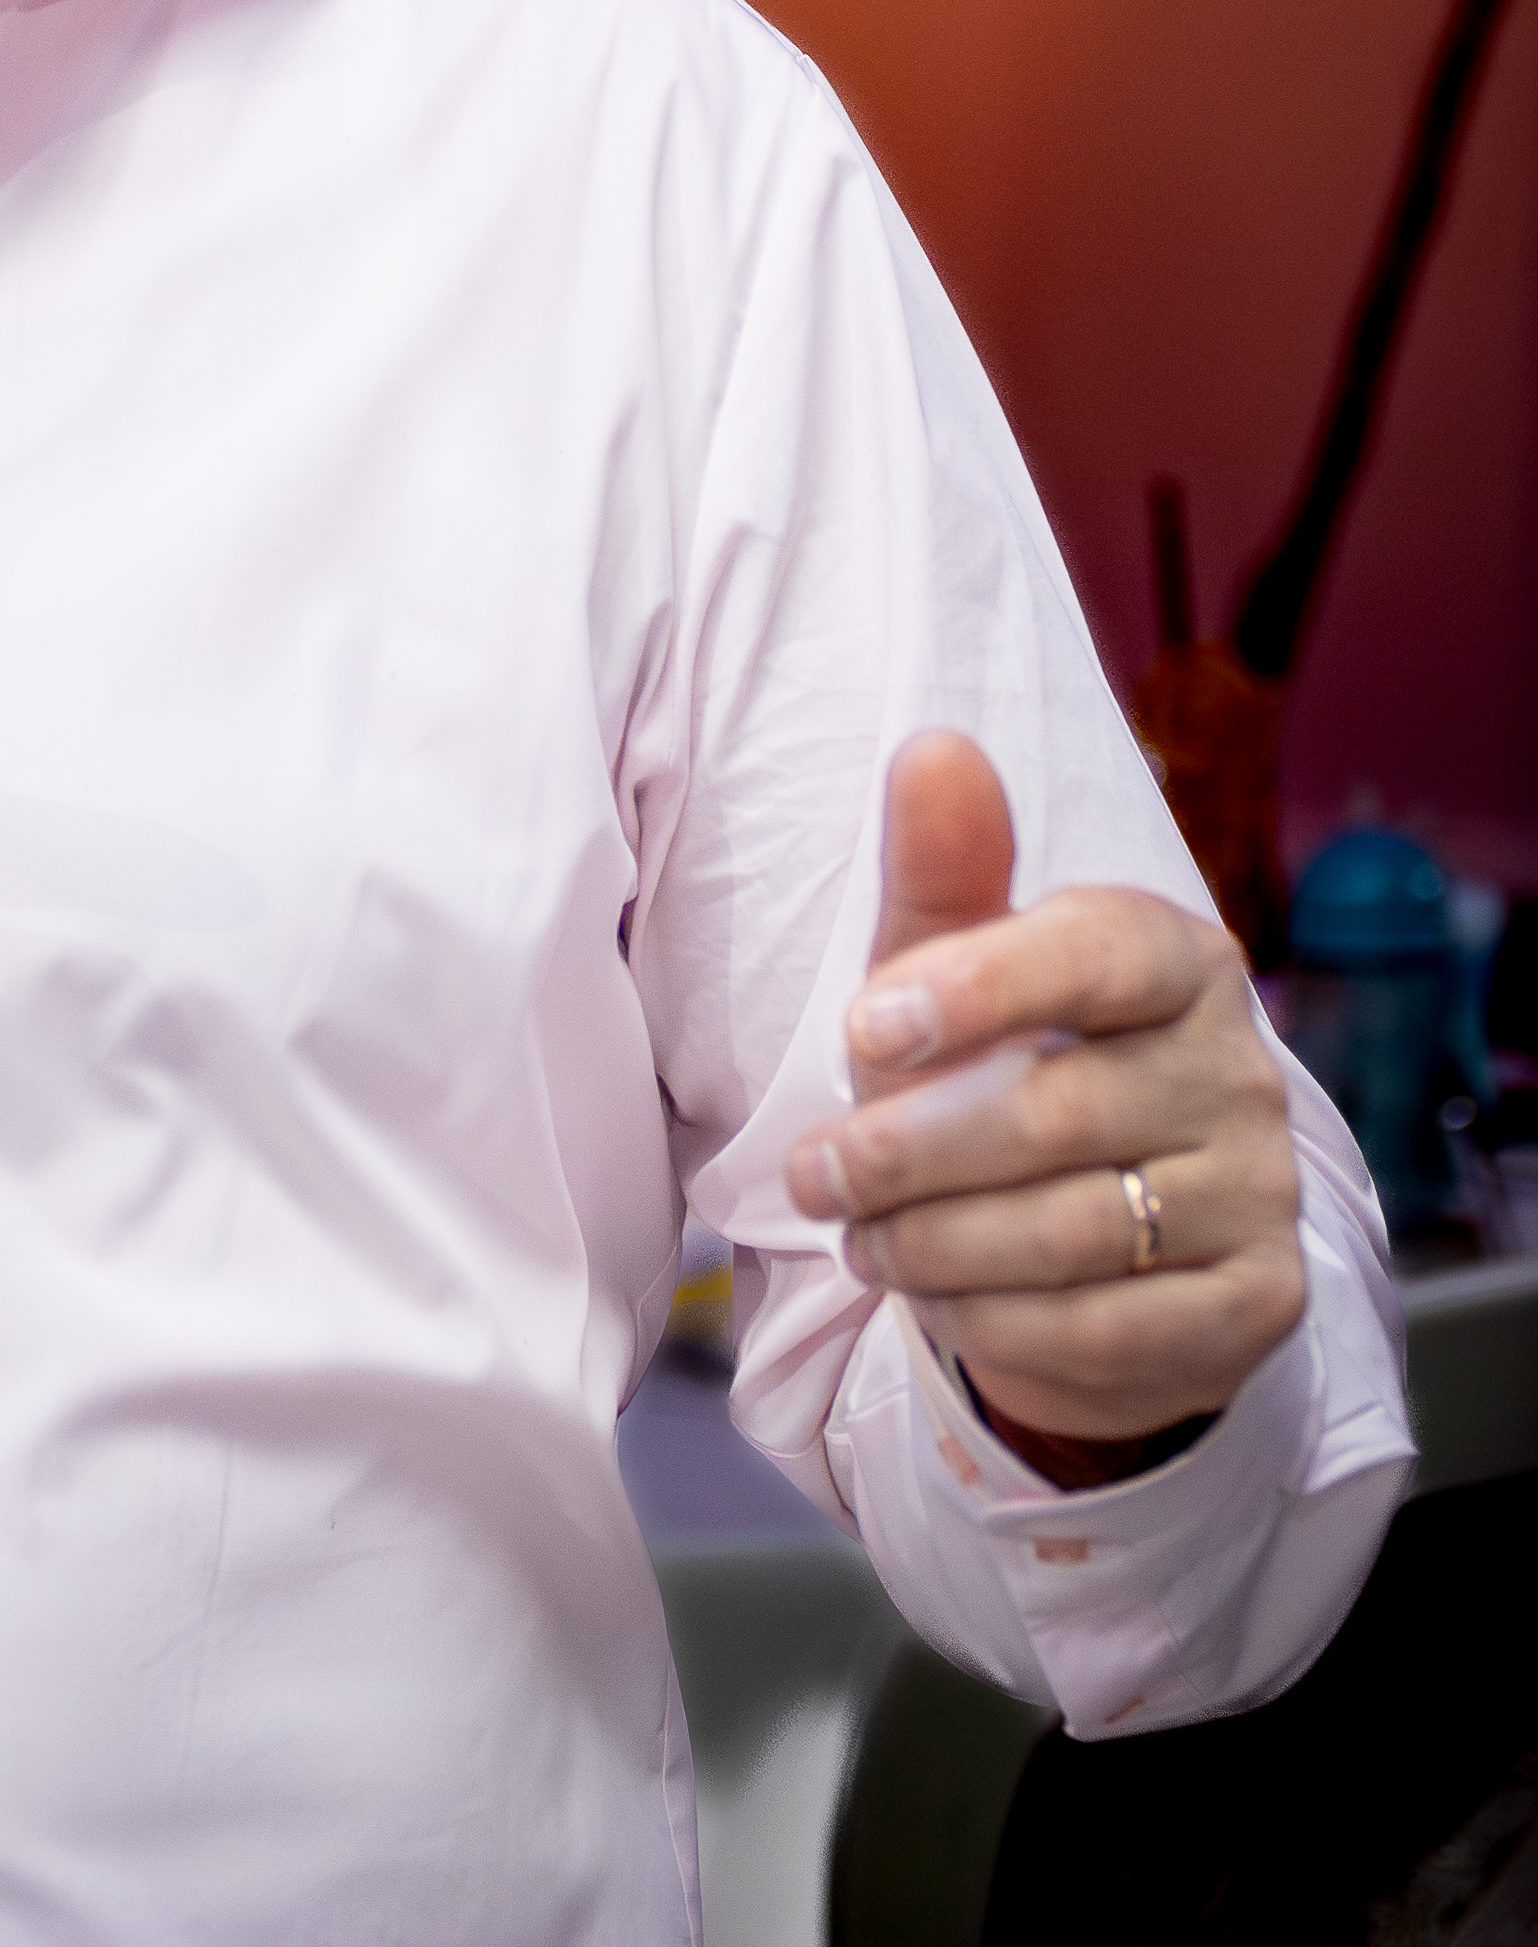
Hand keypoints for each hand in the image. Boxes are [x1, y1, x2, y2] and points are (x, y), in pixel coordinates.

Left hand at [784, 732, 1303, 1470]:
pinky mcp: (1259, 1302)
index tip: (866, 1024)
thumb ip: (945, 869)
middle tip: (814, 1175)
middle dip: (906, 1151)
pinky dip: (1000, 1324)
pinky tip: (943, 1304)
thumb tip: (934, 747)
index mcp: (1178, 959)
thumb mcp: (950, 970)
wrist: (1090, 1250)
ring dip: (934, 1246)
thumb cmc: (1000, 1074)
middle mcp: (1241, 1068)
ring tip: (861, 1240)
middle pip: (1059, 1110)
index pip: (1098, 949)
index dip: (980, 984)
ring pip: (1072, 1229)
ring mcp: (1261, 1190)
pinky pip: (1111, 1329)